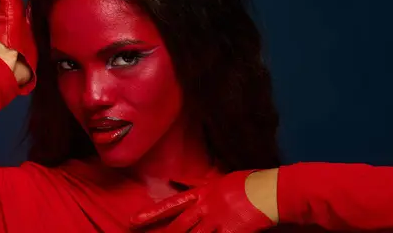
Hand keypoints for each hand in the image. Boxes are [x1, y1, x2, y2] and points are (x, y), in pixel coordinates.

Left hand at [131, 170, 278, 232]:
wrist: (271, 190)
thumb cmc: (249, 182)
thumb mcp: (219, 179)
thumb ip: (197, 185)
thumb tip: (176, 181)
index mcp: (203, 192)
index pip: (172, 204)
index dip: (152, 212)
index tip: (135, 219)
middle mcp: (207, 207)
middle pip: (180, 225)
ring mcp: (219, 221)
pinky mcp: (232, 232)